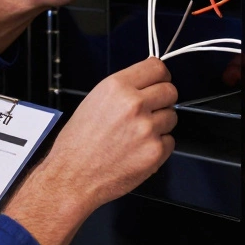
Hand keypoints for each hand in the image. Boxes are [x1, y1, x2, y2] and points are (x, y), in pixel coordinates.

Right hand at [2, 58, 176, 244]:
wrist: (73, 176)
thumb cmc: (78, 143)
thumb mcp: (94, 101)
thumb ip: (123, 90)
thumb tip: (147, 83)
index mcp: (117, 87)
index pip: (157, 68)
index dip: (161, 76)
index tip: (160, 82)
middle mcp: (134, 104)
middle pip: (170, 91)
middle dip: (163, 101)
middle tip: (149, 111)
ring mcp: (147, 128)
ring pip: (172, 117)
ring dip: (160, 125)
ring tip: (136, 135)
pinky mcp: (155, 151)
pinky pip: (170, 141)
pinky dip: (158, 146)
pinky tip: (137, 150)